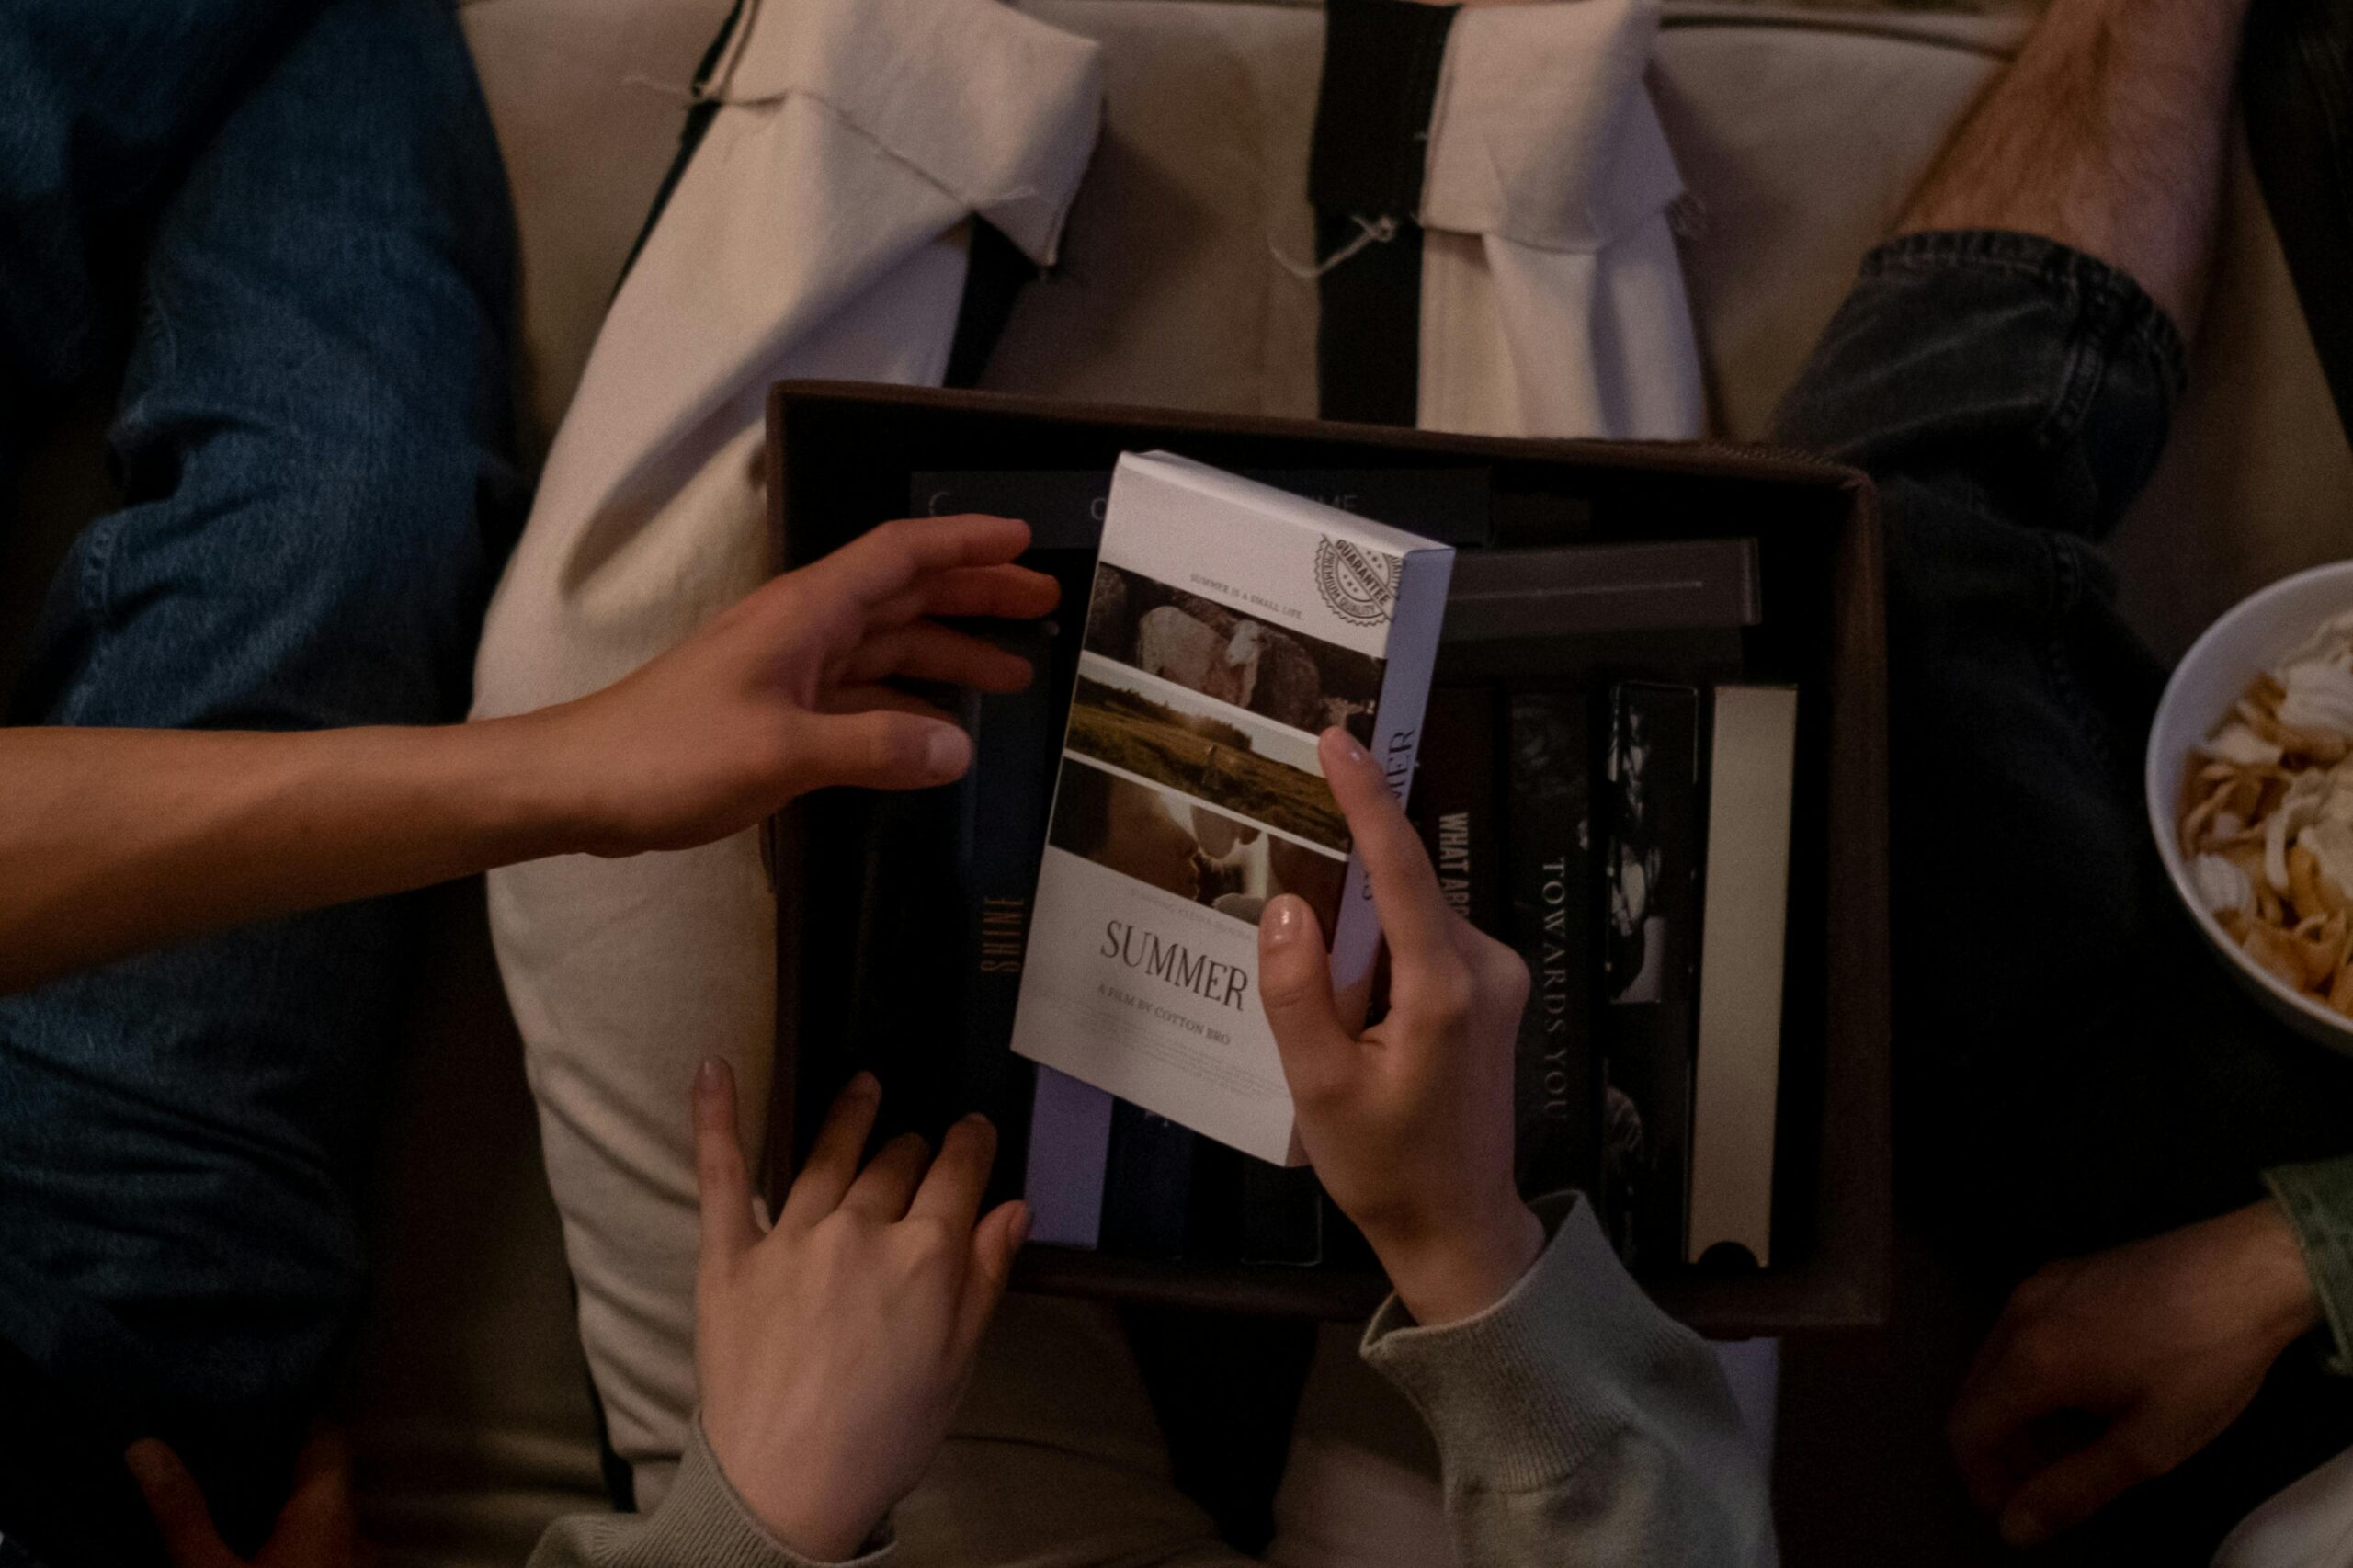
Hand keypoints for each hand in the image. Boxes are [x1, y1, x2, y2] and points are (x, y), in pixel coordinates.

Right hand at [126, 1427, 356, 1567]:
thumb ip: (182, 1511)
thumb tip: (148, 1450)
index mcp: (330, 1516)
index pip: (326, 1442)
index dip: (298, 1423)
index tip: (266, 1413)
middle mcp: (361, 1538)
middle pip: (328, 1487)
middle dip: (286, 1482)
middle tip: (239, 1469)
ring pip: (333, 1529)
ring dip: (296, 1524)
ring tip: (247, 1518)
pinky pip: (333, 1559)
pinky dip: (306, 1555)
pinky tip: (271, 1563)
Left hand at [540, 514, 1058, 855]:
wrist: (577, 786)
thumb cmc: (668, 755)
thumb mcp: (781, 752)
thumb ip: (876, 747)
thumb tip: (960, 747)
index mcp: (806, 613)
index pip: (900, 555)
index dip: (964, 544)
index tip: (1025, 542)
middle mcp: (804, 629)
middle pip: (905, 595)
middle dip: (975, 595)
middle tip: (1046, 606)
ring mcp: (789, 671)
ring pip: (888, 646)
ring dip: (949, 652)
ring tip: (1017, 673)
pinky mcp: (776, 714)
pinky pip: (863, 694)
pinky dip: (909, 702)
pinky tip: (944, 729)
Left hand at [692, 1061, 1026, 1558]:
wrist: (785, 1491)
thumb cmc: (880, 1439)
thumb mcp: (956, 1365)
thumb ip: (984, 1277)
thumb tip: (1012, 1208)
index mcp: (925, 1257)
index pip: (958, 1174)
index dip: (971, 1145)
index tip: (974, 1132)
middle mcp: (860, 1231)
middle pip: (896, 1162)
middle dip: (915, 1148)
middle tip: (920, 1145)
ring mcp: (790, 1237)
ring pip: (828, 1155)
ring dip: (852, 1115)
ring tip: (864, 1088)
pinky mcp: (729, 1256)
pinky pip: (721, 1173)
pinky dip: (716, 1116)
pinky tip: (714, 1067)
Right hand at [1257, 727, 1544, 1326]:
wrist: (1460, 1228)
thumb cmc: (1387, 1167)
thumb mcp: (1317, 1090)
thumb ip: (1296, 993)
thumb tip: (1287, 906)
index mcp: (1444, 988)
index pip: (1400, 870)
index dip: (1366, 799)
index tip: (1337, 739)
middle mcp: (1483, 968)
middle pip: (1402, 890)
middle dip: (1343, 875)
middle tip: (1283, 853)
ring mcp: (1495, 979)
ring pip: (1410, 918)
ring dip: (1359, 928)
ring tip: (1312, 975)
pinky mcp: (1491, 995)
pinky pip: (1424, 944)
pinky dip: (1380, 952)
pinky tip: (1345, 998)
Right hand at [1948, 1201, 2321, 1546]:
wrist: (2248, 1269)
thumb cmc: (2203, 1363)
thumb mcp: (2147, 1443)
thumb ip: (2072, 1488)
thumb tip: (2014, 1526)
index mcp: (2030, 1362)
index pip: (1966, 1430)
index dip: (1982, 1479)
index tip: (2019, 1509)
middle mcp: (2015, 1317)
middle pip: (1975, 1395)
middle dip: (2001, 1447)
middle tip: (2052, 1483)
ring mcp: (2036, 1286)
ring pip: (1997, 1361)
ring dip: (2019, 1411)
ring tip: (2078, 1441)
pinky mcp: (2061, 1271)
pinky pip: (2022, 1331)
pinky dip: (2035, 1371)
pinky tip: (2090, 1387)